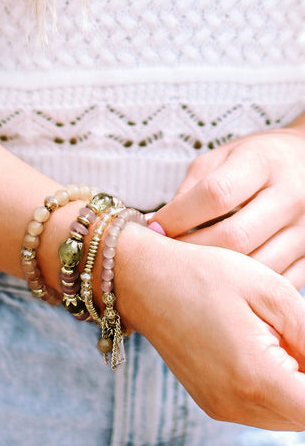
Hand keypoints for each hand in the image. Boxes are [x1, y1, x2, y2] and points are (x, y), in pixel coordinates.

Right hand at [116, 225, 304, 430]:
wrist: (145, 281)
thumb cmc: (205, 276)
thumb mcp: (271, 293)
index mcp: (254, 377)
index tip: (304, 347)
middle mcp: (235, 405)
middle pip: (304, 416)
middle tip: (292, 335)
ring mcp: (220, 408)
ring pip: (286, 417)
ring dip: (298, 387)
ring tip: (280, 339)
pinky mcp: (212, 403)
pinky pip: (262, 410)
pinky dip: (277, 388)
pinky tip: (266, 350)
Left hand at [150, 123, 304, 288]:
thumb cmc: (256, 161)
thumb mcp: (221, 158)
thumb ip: (191, 189)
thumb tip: (159, 227)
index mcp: (263, 163)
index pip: (215, 195)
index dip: (178, 216)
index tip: (155, 228)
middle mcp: (291, 195)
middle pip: (234, 238)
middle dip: (192, 251)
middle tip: (167, 255)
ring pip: (254, 268)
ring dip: (216, 274)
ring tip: (191, 269)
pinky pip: (274, 283)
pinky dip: (244, 286)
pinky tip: (223, 279)